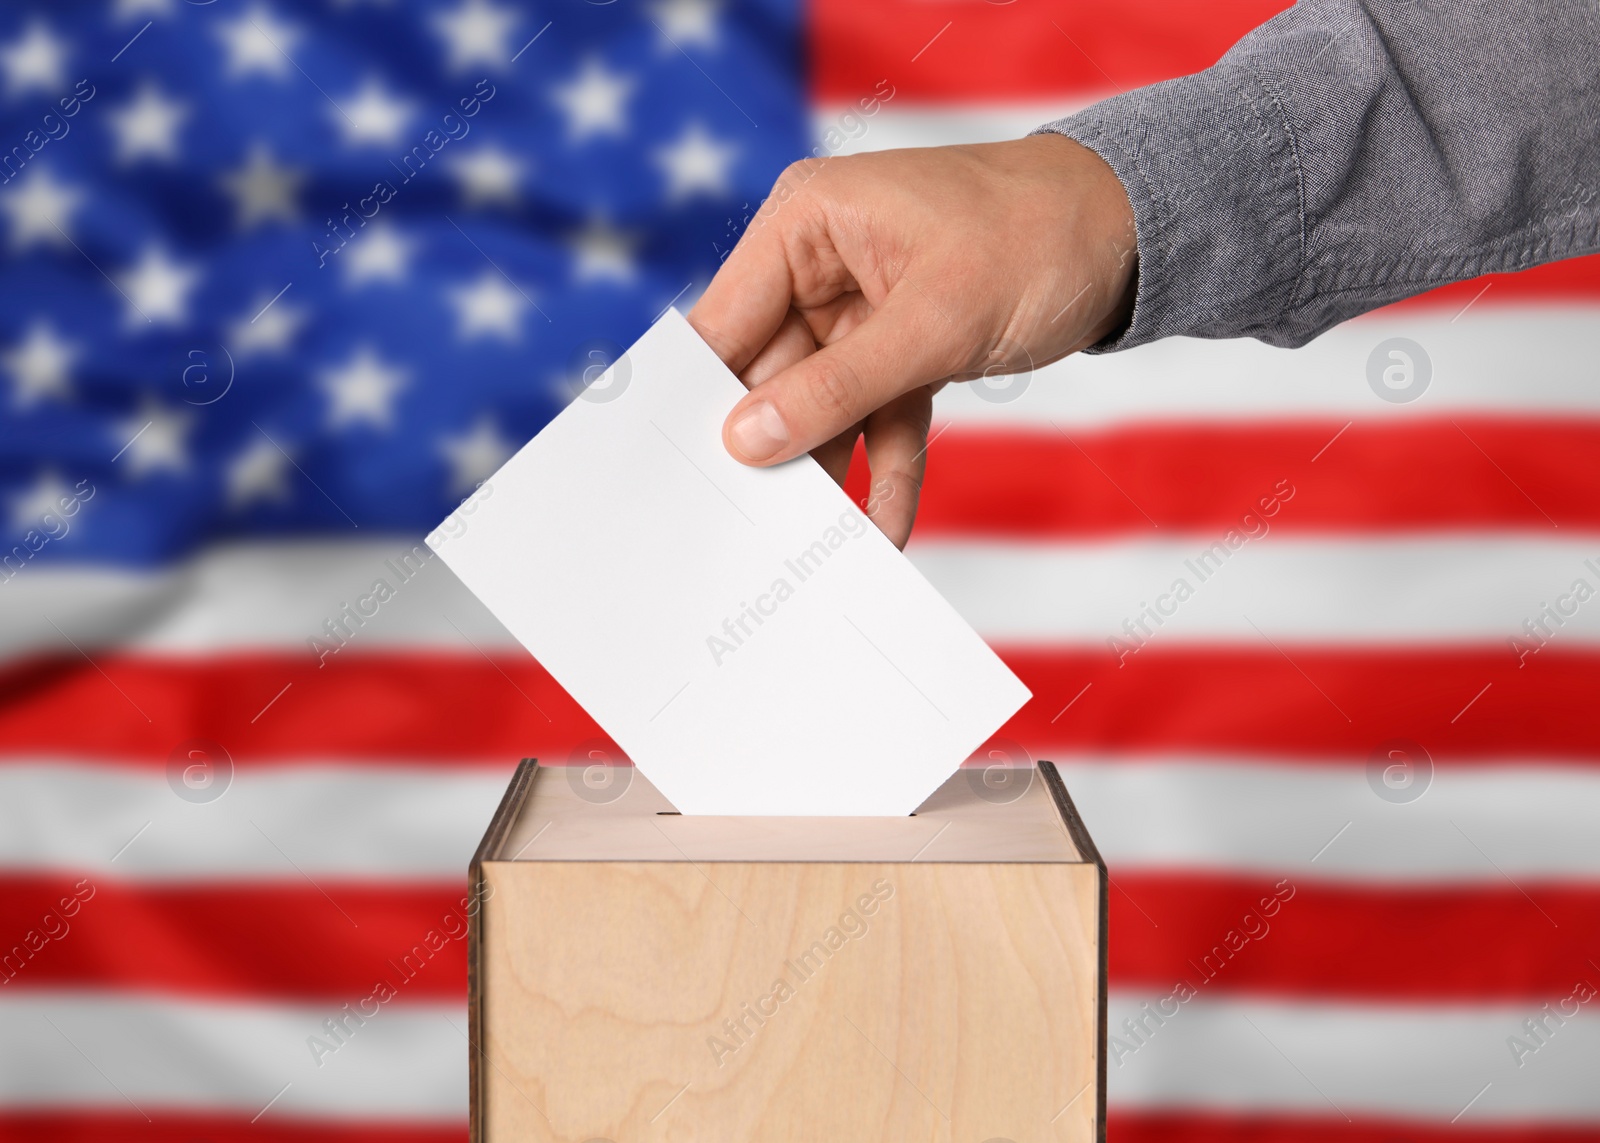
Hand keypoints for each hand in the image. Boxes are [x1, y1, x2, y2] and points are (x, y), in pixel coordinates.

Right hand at [687, 134, 1137, 547]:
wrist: (1130, 231)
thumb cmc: (1033, 235)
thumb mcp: (933, 319)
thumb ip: (836, 386)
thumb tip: (745, 441)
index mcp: (806, 223)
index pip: (725, 320)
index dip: (699, 395)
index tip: (676, 471)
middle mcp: (820, 266)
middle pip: (770, 376)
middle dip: (769, 450)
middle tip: (747, 530)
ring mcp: (860, 313)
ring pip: (825, 409)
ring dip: (827, 475)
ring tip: (809, 548)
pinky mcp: (905, 351)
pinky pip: (881, 422)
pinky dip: (886, 472)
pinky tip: (885, 532)